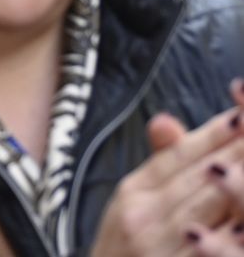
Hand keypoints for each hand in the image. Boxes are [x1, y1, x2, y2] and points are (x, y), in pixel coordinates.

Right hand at [91, 82, 243, 255]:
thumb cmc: (124, 251)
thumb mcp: (131, 203)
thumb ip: (158, 165)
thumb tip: (168, 122)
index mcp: (133, 192)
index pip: (181, 154)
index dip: (216, 133)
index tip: (240, 112)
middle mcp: (142, 216)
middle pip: (201, 176)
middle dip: (236, 151)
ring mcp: (157, 247)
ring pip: (209, 208)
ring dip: (234, 184)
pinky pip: (206, 248)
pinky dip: (222, 235)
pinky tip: (238, 219)